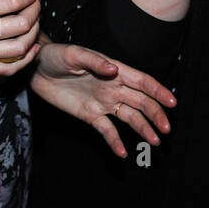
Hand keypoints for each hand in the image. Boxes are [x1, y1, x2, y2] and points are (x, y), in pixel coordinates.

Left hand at [30, 41, 175, 156]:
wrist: (36, 68)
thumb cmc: (56, 55)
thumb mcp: (73, 54)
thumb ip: (94, 62)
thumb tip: (114, 70)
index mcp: (114, 70)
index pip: (141, 81)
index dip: (158, 91)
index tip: (172, 102)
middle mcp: (113, 87)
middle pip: (141, 102)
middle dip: (155, 115)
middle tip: (166, 129)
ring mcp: (103, 102)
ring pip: (129, 117)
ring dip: (142, 128)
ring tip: (154, 142)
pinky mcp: (90, 115)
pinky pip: (106, 130)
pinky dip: (115, 141)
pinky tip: (122, 153)